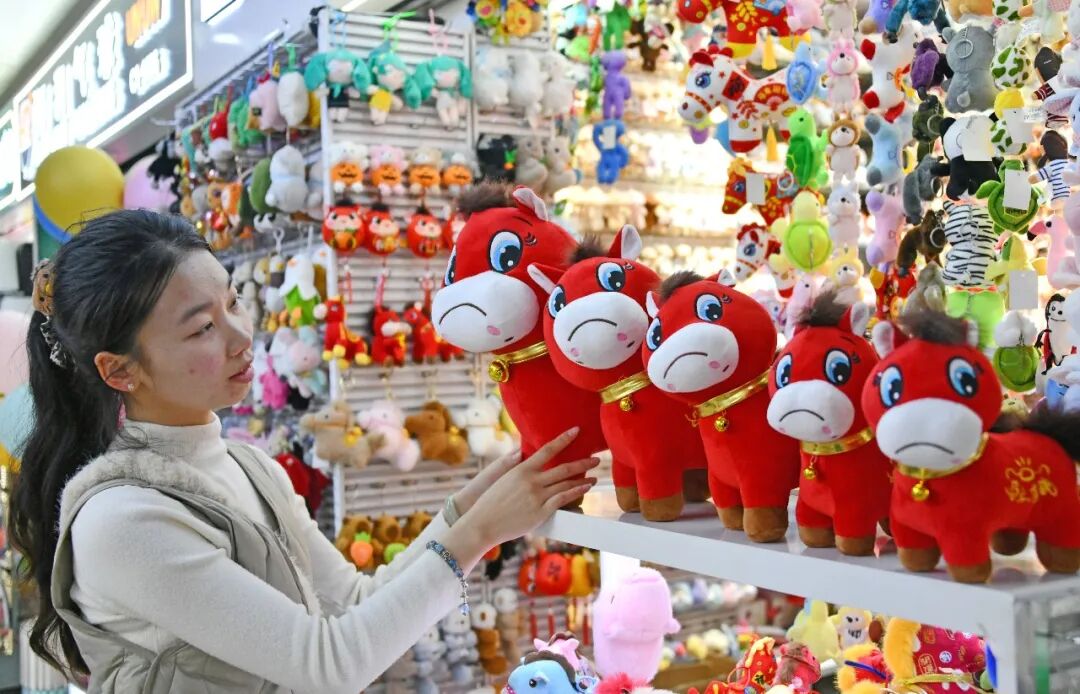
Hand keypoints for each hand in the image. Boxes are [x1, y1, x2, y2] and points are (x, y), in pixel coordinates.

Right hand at [462, 428, 598, 547]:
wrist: (483, 523)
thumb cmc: (490, 501)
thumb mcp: (500, 478)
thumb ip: (512, 464)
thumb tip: (520, 453)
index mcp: (521, 469)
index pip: (547, 449)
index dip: (564, 439)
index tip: (576, 431)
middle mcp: (532, 481)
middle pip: (564, 468)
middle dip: (583, 462)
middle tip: (596, 458)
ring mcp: (537, 497)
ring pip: (566, 484)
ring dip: (583, 479)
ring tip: (594, 476)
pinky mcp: (541, 512)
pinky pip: (563, 499)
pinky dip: (576, 492)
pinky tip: (585, 488)